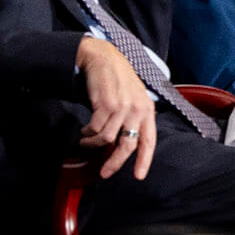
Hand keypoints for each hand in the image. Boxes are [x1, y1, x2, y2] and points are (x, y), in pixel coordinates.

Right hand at [76, 37, 156, 178]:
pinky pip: (95, 129)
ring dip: (93, 144)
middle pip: (127, 145)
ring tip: (86, 142)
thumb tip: (123, 145)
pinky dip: (87, 133)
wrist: (103, 58)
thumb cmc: (118, 80)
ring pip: (107, 139)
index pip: (149, 141)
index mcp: (147, 110)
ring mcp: (122, 107)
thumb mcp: (134, 98)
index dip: (144, 160)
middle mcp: (137, 110)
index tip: (139, 176)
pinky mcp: (105, 104)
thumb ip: (133, 120)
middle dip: (115, 163)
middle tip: (105, 173)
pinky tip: (85, 131)